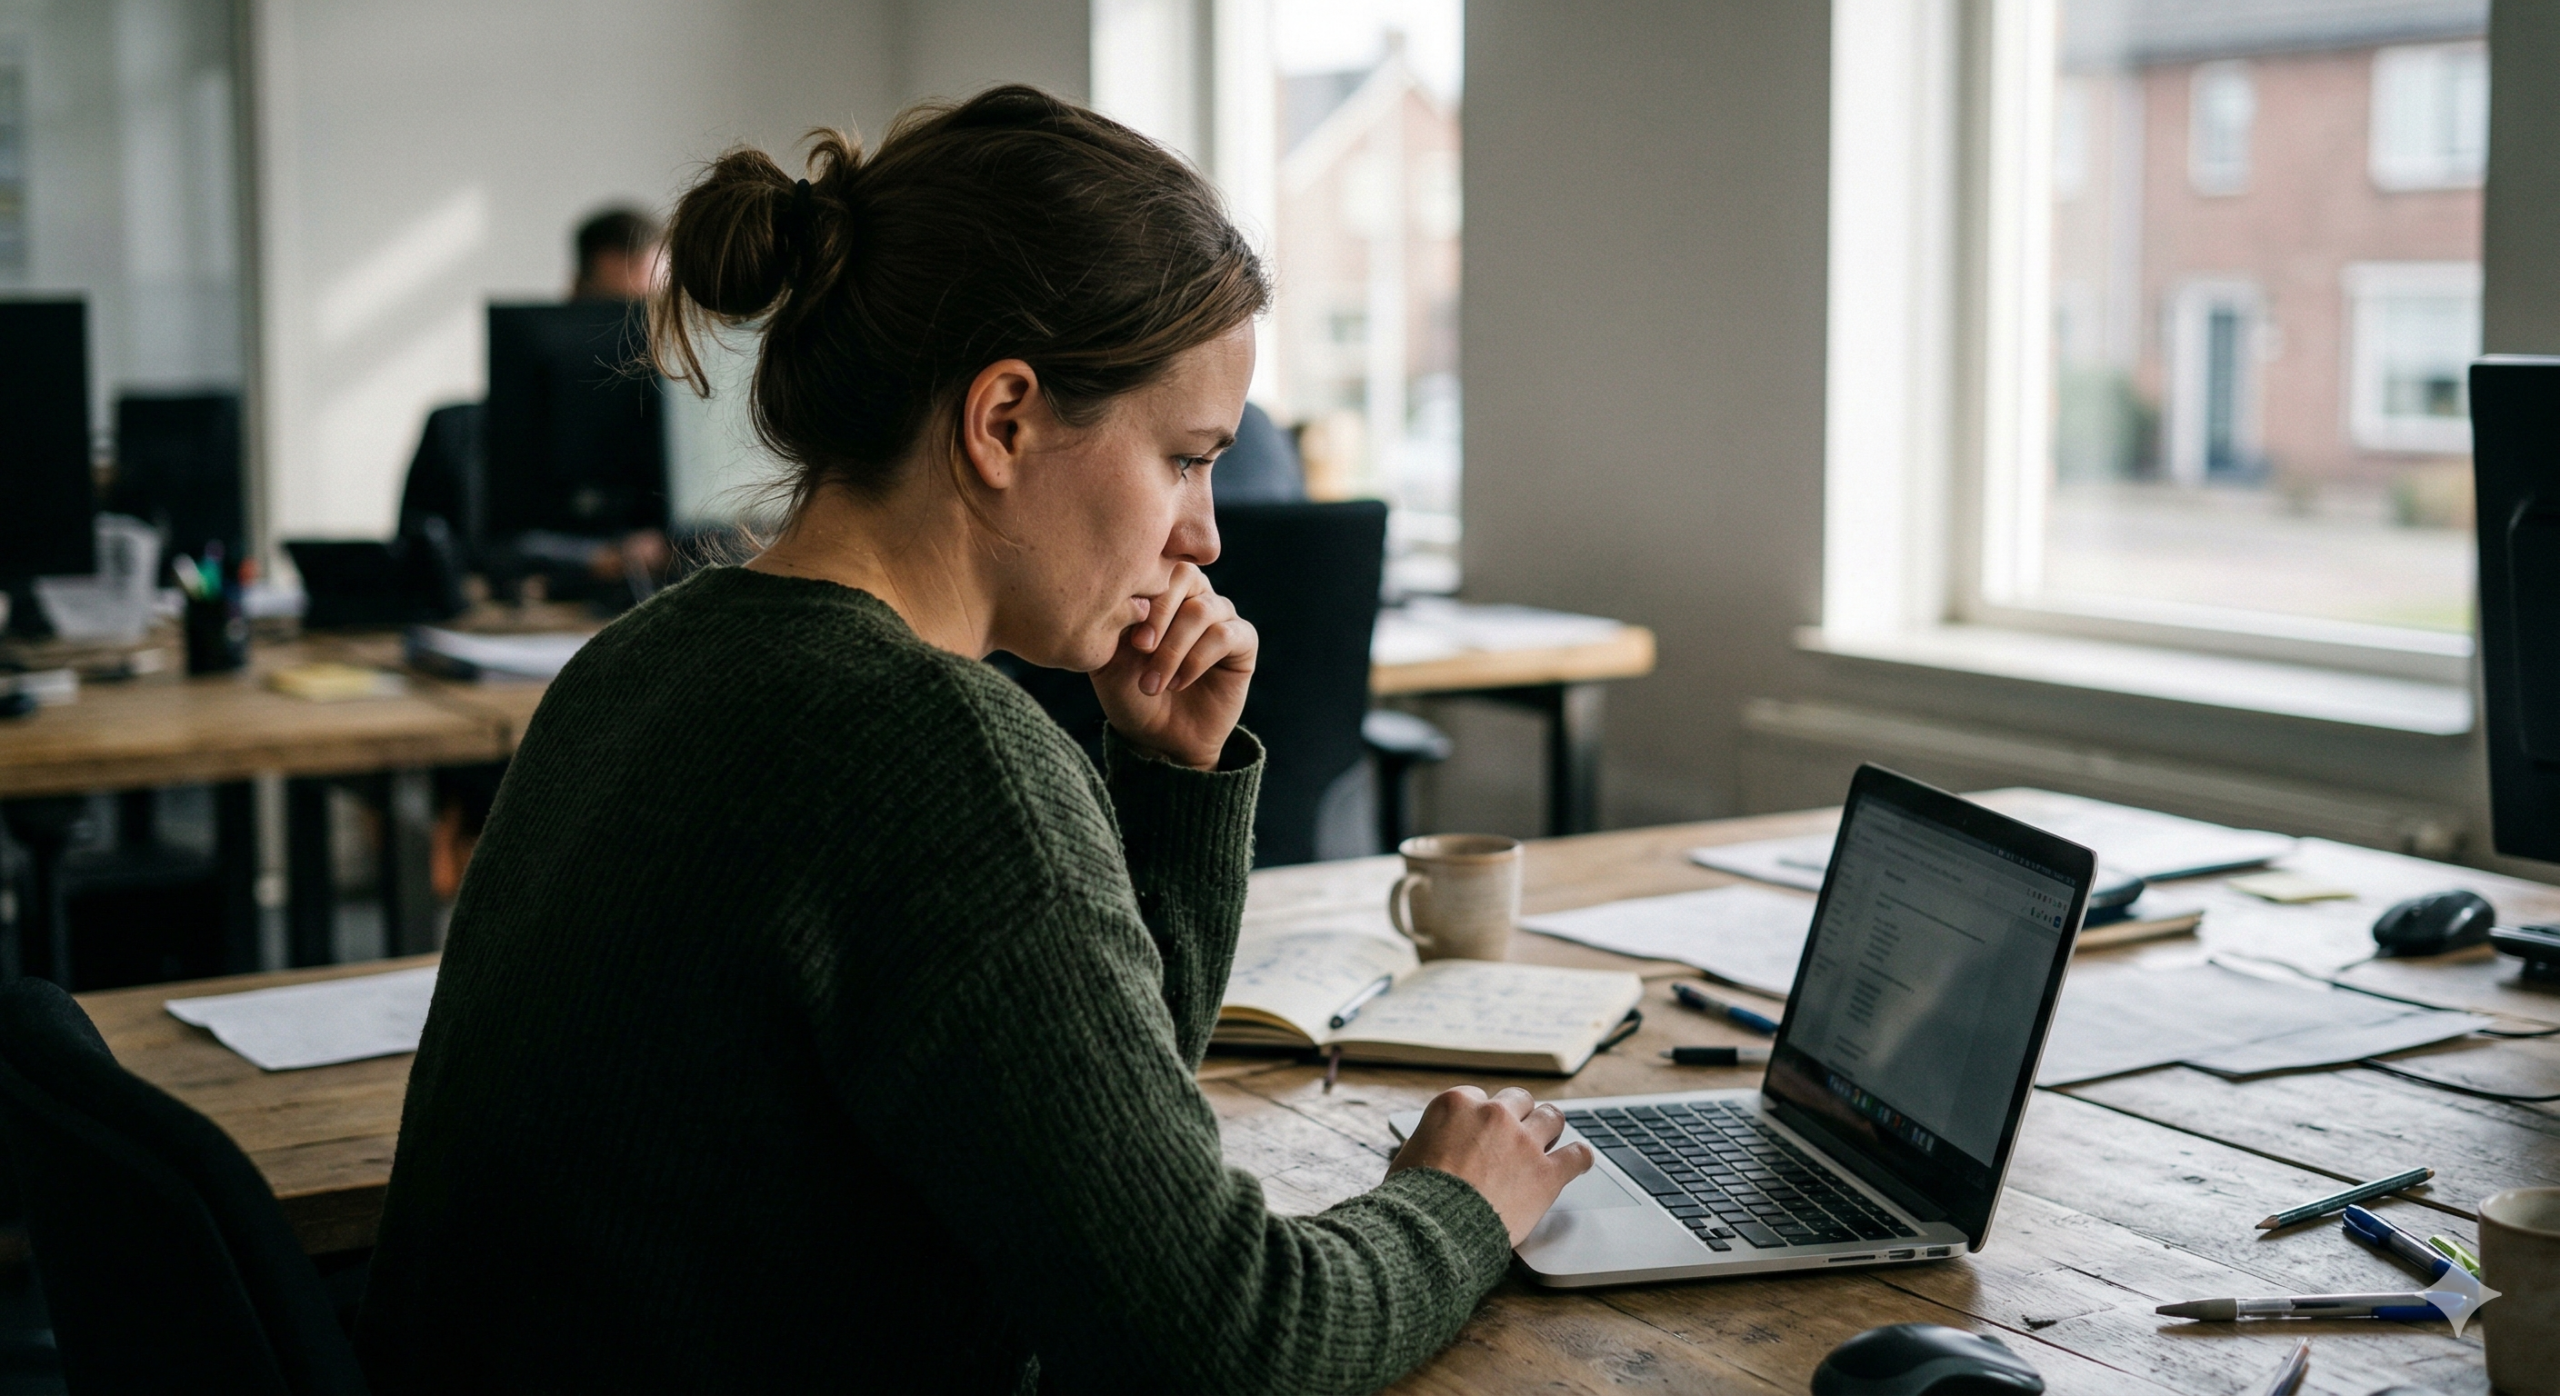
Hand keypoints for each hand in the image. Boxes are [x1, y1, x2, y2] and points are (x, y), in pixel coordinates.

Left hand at [1091, 563, 1254, 770]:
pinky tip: (1178, 683)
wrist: (1156, 737)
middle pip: (1185, 576)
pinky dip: (1196, 660)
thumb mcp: (1108, 656)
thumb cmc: (1129, 692)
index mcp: (1161, 589)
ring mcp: (1221, 616)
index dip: (1143, 595)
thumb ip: (1114, 621)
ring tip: (1153, 683)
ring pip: (1202, 610)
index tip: (1127, 637)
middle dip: (1160, 614)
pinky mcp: (1243, 642)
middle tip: (1141, 649)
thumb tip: (1131, 596)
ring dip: (1174, 649)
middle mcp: (1194, 595)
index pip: (1158, 562)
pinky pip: (1225, 635)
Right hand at [1388, 1085, 1594, 1245]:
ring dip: (1550, 1129)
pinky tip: (1578, 1161)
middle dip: (1519, 1116)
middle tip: (1517, 1136)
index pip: (1480, 1097)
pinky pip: (1577, 1155)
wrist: (1433, 1229)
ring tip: (1549, 1142)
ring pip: (1552, 1117)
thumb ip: (1433, 1139)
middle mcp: (1493, 1114)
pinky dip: (1579, 1157)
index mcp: (1456, 1104)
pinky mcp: (1546, 1173)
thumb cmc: (1413, 1197)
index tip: (1485, 1130)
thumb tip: (1436, 1146)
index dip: (1483, 1116)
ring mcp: (1523, 1142)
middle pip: (1519, 1100)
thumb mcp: (1410, 1154)